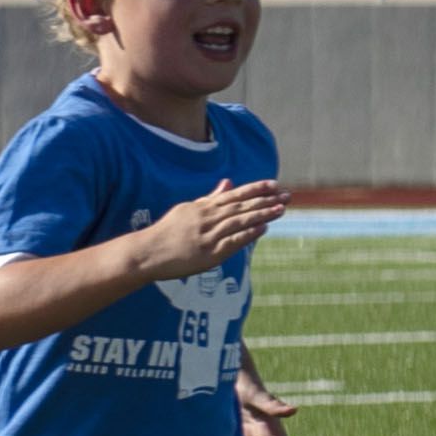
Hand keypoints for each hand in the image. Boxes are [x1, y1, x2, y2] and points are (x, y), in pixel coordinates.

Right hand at [137, 180, 289, 281]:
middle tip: (288, 195)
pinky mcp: (208, 253)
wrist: (147, 253)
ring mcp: (208, 235)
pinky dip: (248, 234)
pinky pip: (231, 241)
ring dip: (262, 214)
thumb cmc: (167, 233)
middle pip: (241, 206)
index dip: (255, 189)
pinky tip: (263, 228)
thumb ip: (210, 198)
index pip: (234, 195)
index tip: (274, 184)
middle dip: (266, 200)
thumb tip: (228, 182)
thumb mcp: (188, 210)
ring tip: (282, 209)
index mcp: (203, 207)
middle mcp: (207, 218)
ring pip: (239, 221)